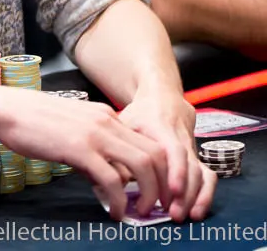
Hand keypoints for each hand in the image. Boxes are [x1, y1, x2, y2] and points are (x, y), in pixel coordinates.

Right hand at [0, 85, 171, 221]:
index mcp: (106, 116)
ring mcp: (94, 134)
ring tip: (140, 212)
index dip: (162, 171)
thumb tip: (109, 177)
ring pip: (142, 166)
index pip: (150, 143)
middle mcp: (107, 122)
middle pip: (155, 154)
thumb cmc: (32, 120)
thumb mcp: (73, 129)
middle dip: (163, 185)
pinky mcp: (79, 148)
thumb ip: (94, 149)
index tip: (158, 192)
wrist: (5, 109)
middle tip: (157, 207)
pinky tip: (114, 212)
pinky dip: (119, 200)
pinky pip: (112, 179)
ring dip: (148, 194)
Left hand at [118, 86, 215, 221]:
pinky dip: (205, 195)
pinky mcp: (196, 158)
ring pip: (202, 175)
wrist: (162, 99)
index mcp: (162, 129)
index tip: (172, 191)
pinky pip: (207, 177)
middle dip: (184, 194)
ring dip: (195, 198)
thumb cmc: (140, 114)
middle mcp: (182, 140)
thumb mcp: (124, 123)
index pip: (175, 151)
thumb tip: (108, 176)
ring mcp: (192, 150)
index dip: (176, 172)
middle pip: (190, 168)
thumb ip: (119, 146)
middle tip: (173, 215)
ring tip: (184, 216)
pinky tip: (196, 211)